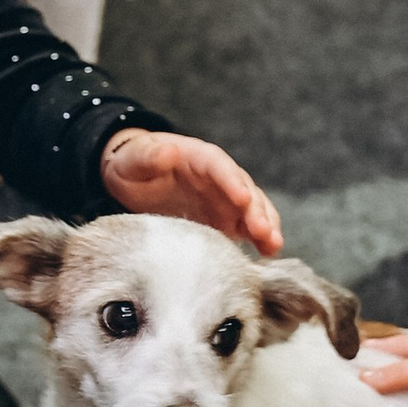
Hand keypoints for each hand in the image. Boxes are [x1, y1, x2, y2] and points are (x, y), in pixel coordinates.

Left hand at [99, 127, 282, 251]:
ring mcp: (224, 199)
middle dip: (256, 210)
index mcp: (200, 158)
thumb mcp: (135, 158)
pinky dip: (259, 239)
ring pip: (252, 209)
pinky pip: (246, 228)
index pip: (220, 166)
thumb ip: (150, 156)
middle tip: (263, 231)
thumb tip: (168, 152)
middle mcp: (219, 177)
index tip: (242, 198)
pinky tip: (268, 254)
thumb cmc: (134, 164)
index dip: (232, 182)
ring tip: (273, 245)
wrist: (135, 179)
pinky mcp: (224, 219)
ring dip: (265, 226)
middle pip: (244, 189)